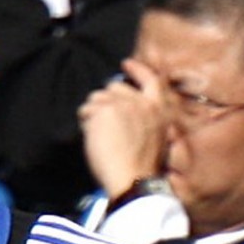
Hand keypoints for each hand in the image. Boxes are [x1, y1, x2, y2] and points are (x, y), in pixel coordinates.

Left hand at [78, 58, 170, 198]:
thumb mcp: (155, 138)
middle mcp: (142, 102)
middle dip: (105, 101)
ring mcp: (124, 104)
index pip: (151, 80)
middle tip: (103, 123)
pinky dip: (84, 122)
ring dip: (93, 113)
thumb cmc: (140, 168)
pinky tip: (92, 136)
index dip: (137, 70)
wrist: (133, 179)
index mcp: (159, 109)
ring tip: (100, 135)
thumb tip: (122, 108)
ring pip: (96, 98)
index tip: (126, 64)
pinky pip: (86, 110)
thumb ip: (143, 119)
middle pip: (114, 87)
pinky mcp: (106, 110)